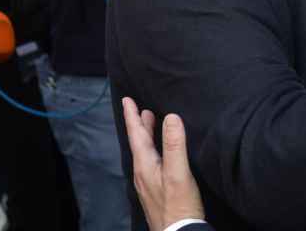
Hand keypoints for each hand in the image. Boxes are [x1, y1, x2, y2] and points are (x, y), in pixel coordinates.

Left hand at [122, 97, 204, 230]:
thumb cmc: (178, 206)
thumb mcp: (178, 173)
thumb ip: (175, 145)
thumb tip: (172, 117)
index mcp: (145, 166)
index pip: (136, 135)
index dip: (133, 116)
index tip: (127, 100)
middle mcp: (143, 173)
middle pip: (139, 143)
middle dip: (139, 124)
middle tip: (140, 107)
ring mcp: (148, 182)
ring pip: (145, 152)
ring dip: (146, 136)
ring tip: (150, 123)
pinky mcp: (156, 189)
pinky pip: (151, 161)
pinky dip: (154, 148)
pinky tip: (161, 152)